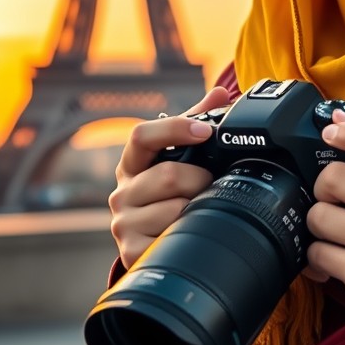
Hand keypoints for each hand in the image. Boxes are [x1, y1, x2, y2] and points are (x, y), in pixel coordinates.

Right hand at [108, 87, 230, 268]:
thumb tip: (222, 93)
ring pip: (174, 209)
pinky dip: (187, 233)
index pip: (142, 136)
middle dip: (200, 180)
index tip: (205, 131)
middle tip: (210, 185)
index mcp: (132, 164)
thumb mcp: (176, 158)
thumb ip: (195, 123)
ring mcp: (124, 223)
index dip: (176, 129)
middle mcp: (122, 192)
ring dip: (196, 209)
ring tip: (199, 209)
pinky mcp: (131, 252)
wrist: (147, 242)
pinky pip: (170, 239)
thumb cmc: (166, 194)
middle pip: (168, 175)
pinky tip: (188, 231)